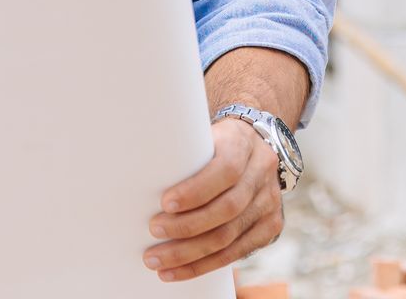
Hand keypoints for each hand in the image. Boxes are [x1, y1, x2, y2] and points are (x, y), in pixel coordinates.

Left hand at [142, 117, 283, 282]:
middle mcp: (260, 175)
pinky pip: (236, 253)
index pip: (225, 170)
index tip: (165, 202)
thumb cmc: (215, 142)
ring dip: (190, 254)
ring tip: (158, 261)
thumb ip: (182, 152)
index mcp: (242, 145)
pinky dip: (205, 265)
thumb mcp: (204, 134)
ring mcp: (268, 203)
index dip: (195, 190)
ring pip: (229, 237)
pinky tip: (180, 270)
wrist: (256, 143)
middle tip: (154, 231)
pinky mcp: (269, 227)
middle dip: (186, 227)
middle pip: (226, 209)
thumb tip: (136, 172)